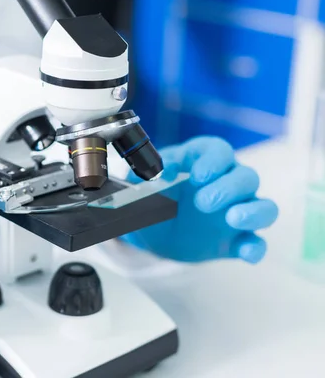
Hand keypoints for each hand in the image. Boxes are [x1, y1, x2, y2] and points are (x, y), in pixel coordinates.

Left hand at [121, 136, 277, 263]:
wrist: (151, 230)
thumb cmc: (151, 196)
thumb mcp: (141, 185)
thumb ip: (148, 177)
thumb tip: (161, 174)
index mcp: (203, 161)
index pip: (220, 151)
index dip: (214, 161)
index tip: (199, 176)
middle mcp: (227, 182)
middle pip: (246, 178)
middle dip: (228, 188)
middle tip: (203, 203)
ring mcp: (236, 211)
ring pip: (264, 207)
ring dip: (254, 212)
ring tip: (233, 219)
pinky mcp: (236, 240)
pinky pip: (256, 242)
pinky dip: (255, 248)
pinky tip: (245, 253)